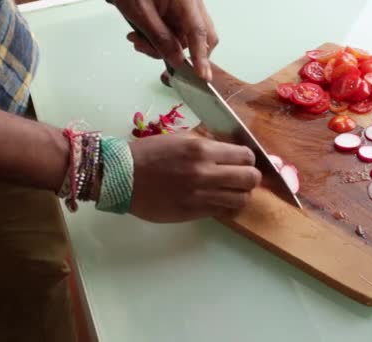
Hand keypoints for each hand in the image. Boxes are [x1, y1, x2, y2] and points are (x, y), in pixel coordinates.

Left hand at [114, 0, 218, 80]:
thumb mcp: (139, 12)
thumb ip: (160, 38)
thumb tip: (177, 60)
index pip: (198, 32)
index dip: (201, 56)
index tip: (202, 75)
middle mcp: (191, 3)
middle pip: (201, 37)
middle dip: (179, 53)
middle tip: (154, 53)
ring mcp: (186, 8)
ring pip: (186, 39)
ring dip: (163, 47)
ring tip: (138, 41)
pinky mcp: (178, 12)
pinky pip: (176, 34)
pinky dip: (161, 40)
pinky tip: (142, 36)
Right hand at [127, 133, 260, 222]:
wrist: (121, 176)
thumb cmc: (148, 154)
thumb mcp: (181, 139)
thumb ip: (207, 144)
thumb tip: (230, 150)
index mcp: (202, 149)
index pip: (246, 156)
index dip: (248, 159)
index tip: (243, 162)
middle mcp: (205, 172)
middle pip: (250, 178)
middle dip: (251, 178)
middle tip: (242, 178)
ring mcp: (199, 194)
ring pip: (241, 199)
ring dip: (241, 195)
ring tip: (232, 192)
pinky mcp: (192, 212)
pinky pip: (222, 212)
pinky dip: (226, 207)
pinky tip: (219, 202)